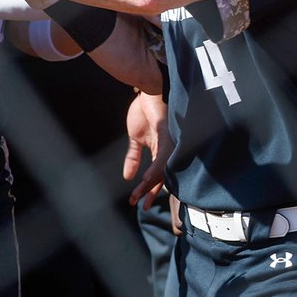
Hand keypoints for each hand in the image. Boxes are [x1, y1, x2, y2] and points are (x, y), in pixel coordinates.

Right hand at [125, 91, 170, 209]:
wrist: (147, 89)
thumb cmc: (145, 110)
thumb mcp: (135, 138)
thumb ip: (133, 157)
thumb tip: (127, 177)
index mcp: (160, 151)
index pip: (156, 175)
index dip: (148, 190)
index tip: (137, 202)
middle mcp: (168, 149)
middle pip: (162, 176)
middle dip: (151, 192)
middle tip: (143, 207)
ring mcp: (169, 141)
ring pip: (163, 168)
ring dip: (150, 183)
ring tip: (141, 194)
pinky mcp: (167, 132)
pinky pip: (163, 154)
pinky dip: (155, 168)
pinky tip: (147, 178)